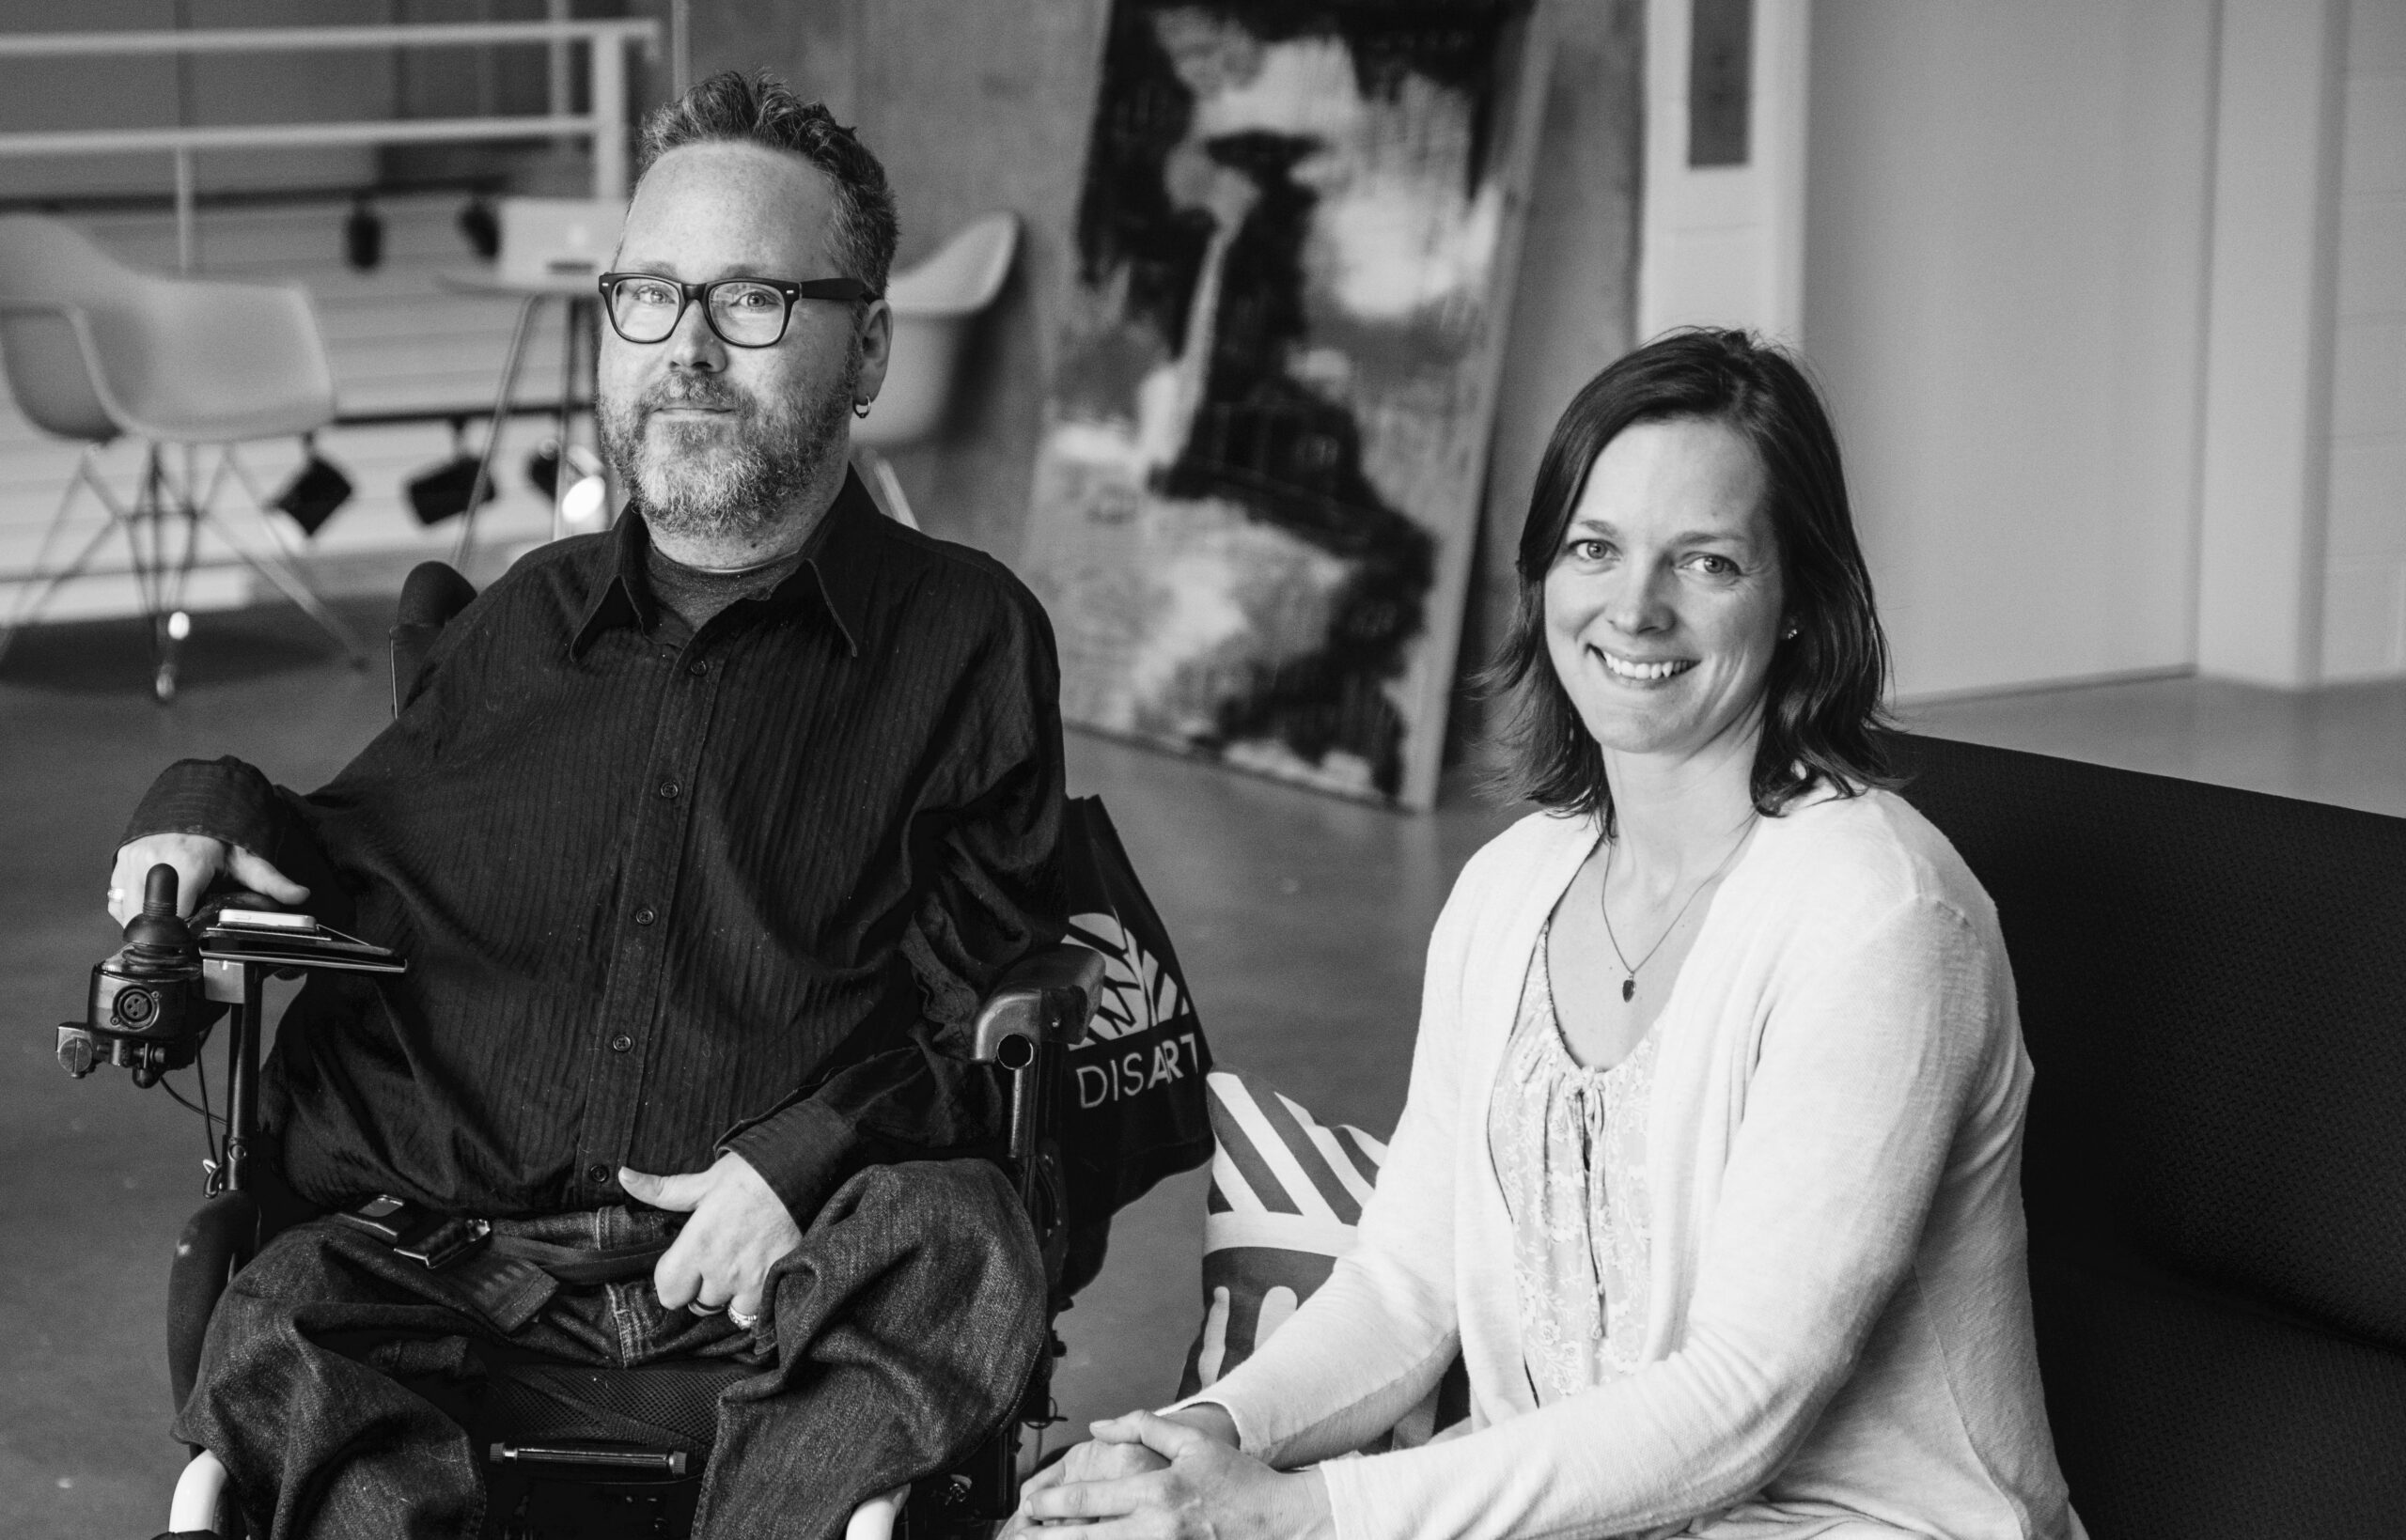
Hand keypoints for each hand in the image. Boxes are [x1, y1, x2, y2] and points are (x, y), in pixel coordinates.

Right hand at [108, 833, 307, 925]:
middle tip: (183, 930)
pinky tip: (156, 906)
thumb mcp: (247, 857)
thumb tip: (299, 896)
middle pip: (146, 918)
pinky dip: (132, 909)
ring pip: (127, 912)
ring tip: (171, 917)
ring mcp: (132, 860)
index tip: (192, 941)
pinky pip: (118, 899)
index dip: (182, 934)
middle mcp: (153, 859)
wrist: (193, 803)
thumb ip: (271, 880)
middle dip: (163, 931)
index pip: (174, 915)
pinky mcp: (121, 862)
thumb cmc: (219, 833)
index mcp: (186, 861)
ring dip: (146, 921)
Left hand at [618, 1151, 800, 1322]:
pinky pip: (760, 1310)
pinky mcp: (778, 1281)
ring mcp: (752, 1280)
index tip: (684, 1267)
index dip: (673, 1282)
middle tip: (718, 1261)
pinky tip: (760, 1276)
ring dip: (733, 1296)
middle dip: (704, 1288)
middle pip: (698, 1304)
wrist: (799, 1170)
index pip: (668, 1292)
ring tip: (741, 1269)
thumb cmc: (749, 1175)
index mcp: (697, 1246)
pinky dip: (758, 1300)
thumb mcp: (702, 1182)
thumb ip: (660, 1190)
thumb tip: (624, 1175)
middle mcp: (722, 1269)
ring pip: (730, 1310)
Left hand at [1016, 1410, 1329, 1539]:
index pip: (1089, 1497)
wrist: (1279, 1521)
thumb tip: (1097, 1426)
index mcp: (1155, 1489)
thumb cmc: (1237, 1480)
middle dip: (1049, 1537)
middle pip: (1086, 1537)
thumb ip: (1141, 1426)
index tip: (1030, 1504)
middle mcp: (1155, 1526)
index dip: (1052, 1502)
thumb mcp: (1191, 1441)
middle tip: (1022, 1535)